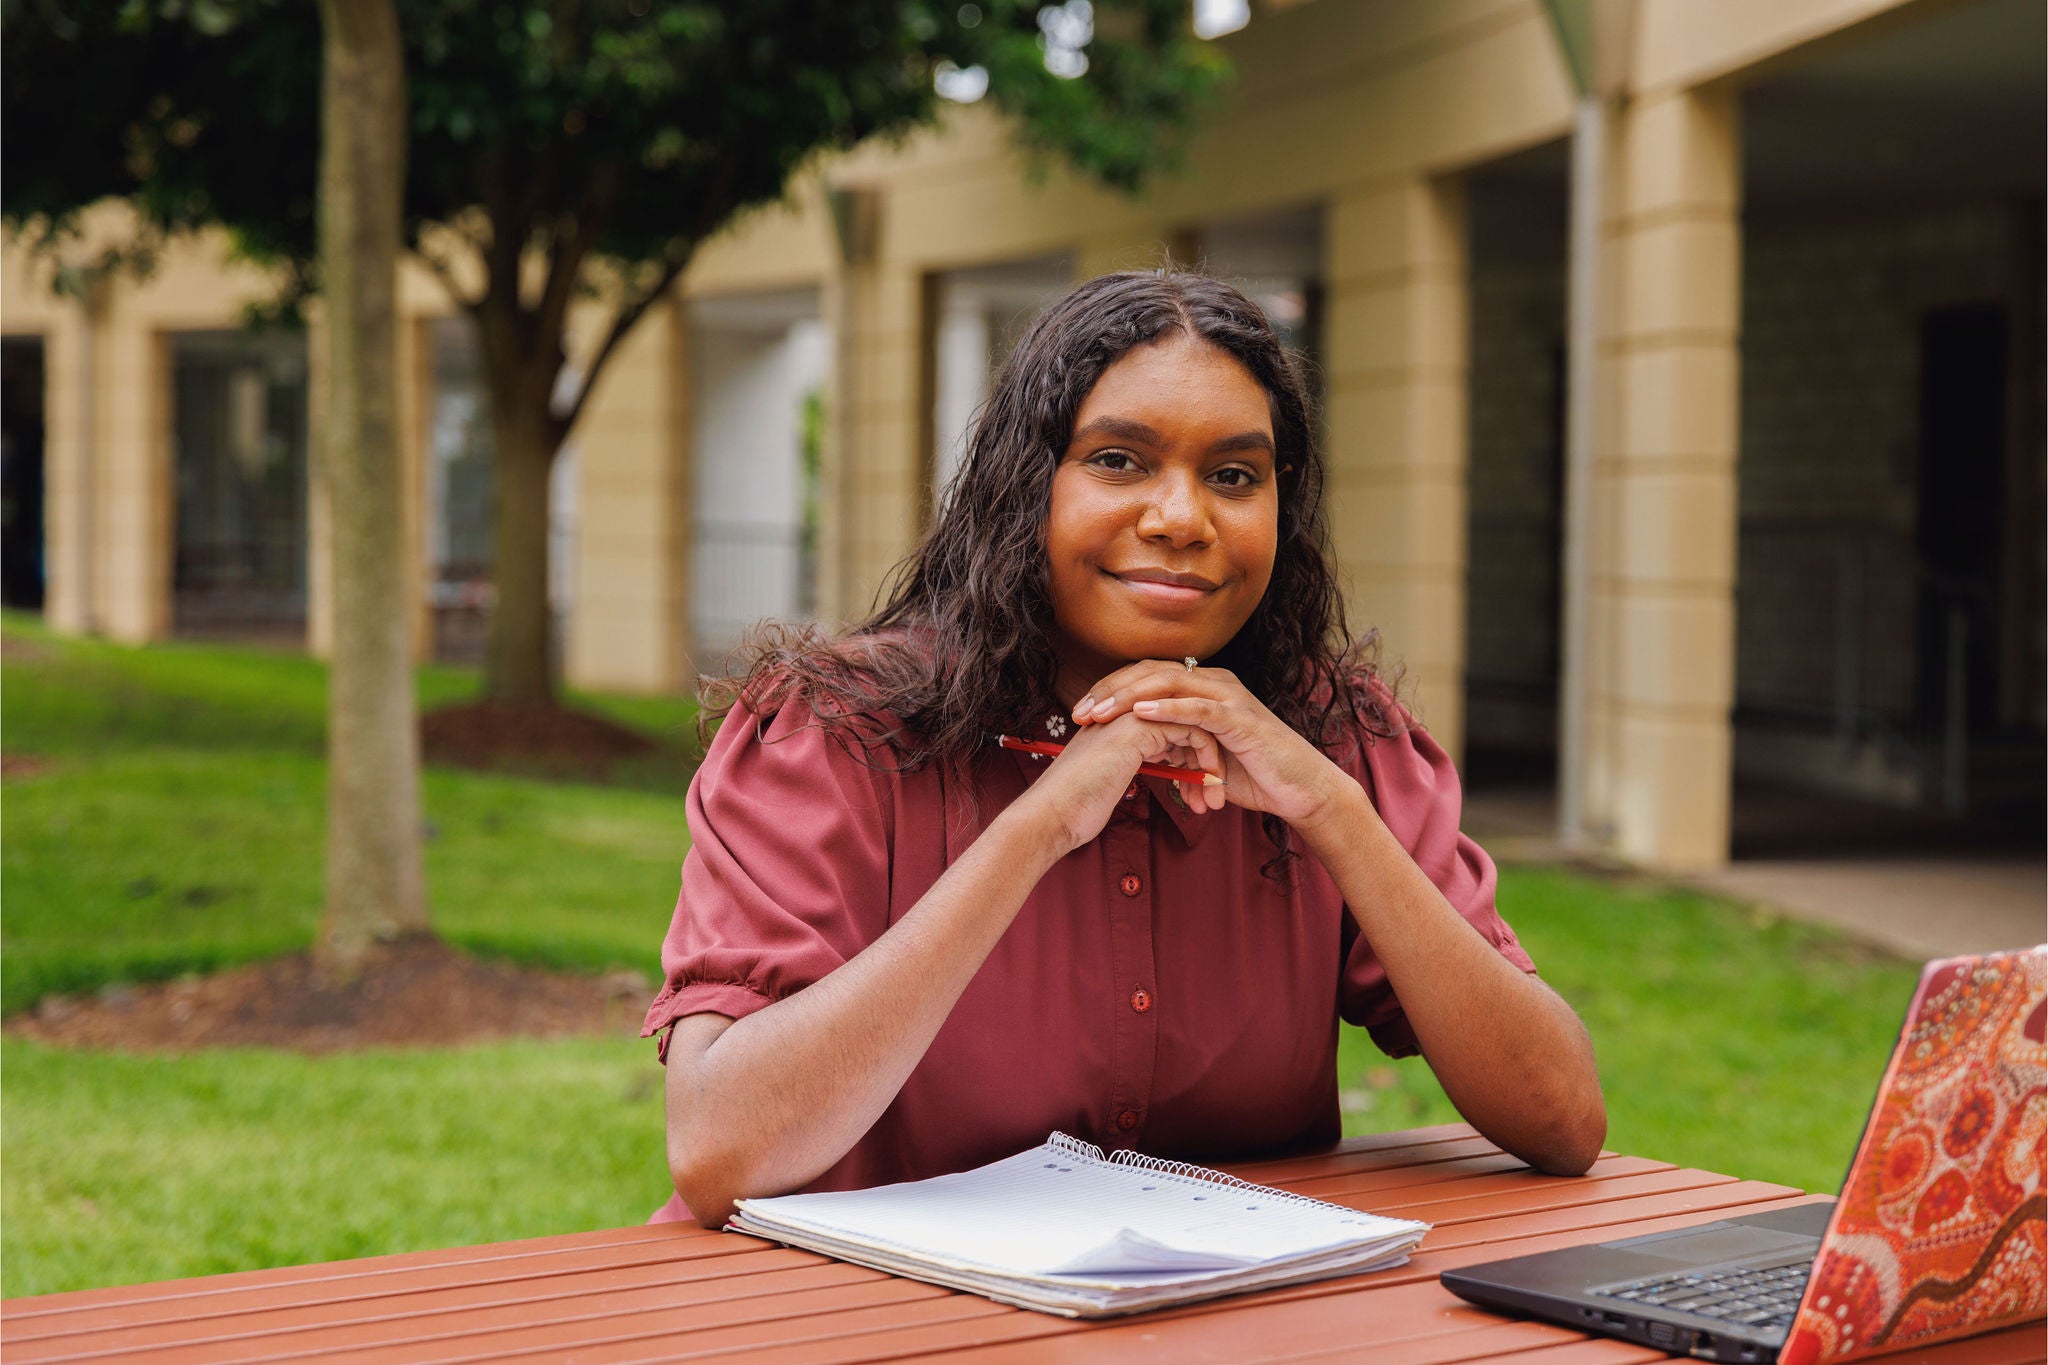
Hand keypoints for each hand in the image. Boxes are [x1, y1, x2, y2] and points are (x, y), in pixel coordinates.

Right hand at [1016, 709, 1218, 853]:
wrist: (1053, 813)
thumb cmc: (1075, 807)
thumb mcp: (1108, 779)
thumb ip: (1124, 767)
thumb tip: (1132, 778)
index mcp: (1118, 722)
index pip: (1169, 726)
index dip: (1189, 757)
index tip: (1200, 790)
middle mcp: (1125, 711)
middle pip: (1184, 723)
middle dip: (1205, 760)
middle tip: (1214, 796)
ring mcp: (1132, 714)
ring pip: (1194, 725)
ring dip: (1210, 764)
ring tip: (1214, 802)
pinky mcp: (1141, 726)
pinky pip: (1193, 730)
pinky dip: (1207, 758)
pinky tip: (1208, 787)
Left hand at [1070, 661, 1351, 828]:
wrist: (1298, 789)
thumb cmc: (1252, 775)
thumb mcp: (1201, 759)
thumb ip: (1173, 748)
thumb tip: (1138, 754)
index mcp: (1201, 688)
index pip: (1145, 677)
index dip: (1110, 691)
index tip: (1078, 713)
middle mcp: (1213, 682)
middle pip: (1150, 673)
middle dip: (1110, 692)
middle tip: (1079, 712)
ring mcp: (1228, 696)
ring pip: (1169, 684)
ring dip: (1130, 698)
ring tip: (1100, 714)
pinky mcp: (1241, 718)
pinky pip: (1198, 708)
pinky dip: (1168, 709)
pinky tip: (1141, 715)